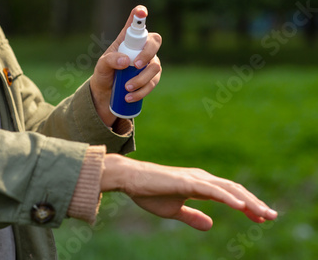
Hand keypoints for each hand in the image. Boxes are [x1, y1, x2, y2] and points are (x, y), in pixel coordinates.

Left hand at [90, 5, 161, 126]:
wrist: (105, 96)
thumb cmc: (103, 75)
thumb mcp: (101, 67)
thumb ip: (110, 60)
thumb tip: (126, 61)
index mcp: (126, 41)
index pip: (135, 25)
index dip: (139, 15)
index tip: (140, 11)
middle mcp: (141, 49)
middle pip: (155, 41)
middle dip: (147, 53)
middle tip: (135, 65)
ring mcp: (149, 63)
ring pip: (156, 66)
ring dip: (142, 78)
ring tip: (126, 88)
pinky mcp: (151, 78)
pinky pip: (153, 82)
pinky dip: (142, 90)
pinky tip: (130, 97)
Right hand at [101, 154, 277, 230]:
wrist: (130, 179)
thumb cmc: (148, 192)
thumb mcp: (174, 211)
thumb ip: (192, 216)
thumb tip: (210, 224)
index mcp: (199, 185)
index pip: (229, 194)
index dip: (246, 205)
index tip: (261, 217)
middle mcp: (201, 178)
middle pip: (234, 189)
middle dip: (254, 203)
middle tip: (272, 216)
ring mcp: (195, 178)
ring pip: (228, 188)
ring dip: (248, 201)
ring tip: (264, 213)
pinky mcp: (187, 181)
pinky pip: (212, 190)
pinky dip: (229, 197)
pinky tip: (240, 205)